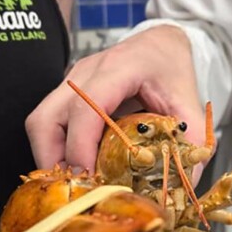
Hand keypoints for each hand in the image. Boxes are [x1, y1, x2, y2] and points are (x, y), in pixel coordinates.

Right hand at [26, 25, 205, 173]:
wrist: (161, 44)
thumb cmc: (172, 69)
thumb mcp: (190, 103)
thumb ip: (191, 142)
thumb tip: (186, 183)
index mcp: (118, 67)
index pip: (85, 108)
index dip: (81, 147)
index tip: (91, 178)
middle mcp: (85, 72)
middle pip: (46, 118)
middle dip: (54, 159)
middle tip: (78, 187)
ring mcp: (71, 82)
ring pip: (40, 122)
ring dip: (51, 157)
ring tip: (76, 182)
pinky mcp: (67, 93)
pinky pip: (49, 123)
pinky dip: (57, 149)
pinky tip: (79, 167)